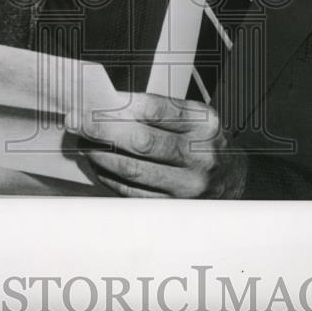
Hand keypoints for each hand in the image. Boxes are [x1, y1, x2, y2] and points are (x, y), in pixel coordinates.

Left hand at [65, 93, 246, 197]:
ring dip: (100, 155)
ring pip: (132, 169)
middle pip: (141, 140)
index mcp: (204, 123)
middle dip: (102, 130)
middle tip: (78, 123)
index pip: (155, 108)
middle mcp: (200, 154)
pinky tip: (100, 165)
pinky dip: (109, 177)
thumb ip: (157, 110)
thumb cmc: (204, 142)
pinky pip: (132, 192)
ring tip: (85, 143)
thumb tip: (109, 107)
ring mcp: (188, 185)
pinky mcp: (174, 207)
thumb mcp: (193, 117)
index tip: (92, 104)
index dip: (119, 106)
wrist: (233, 179)